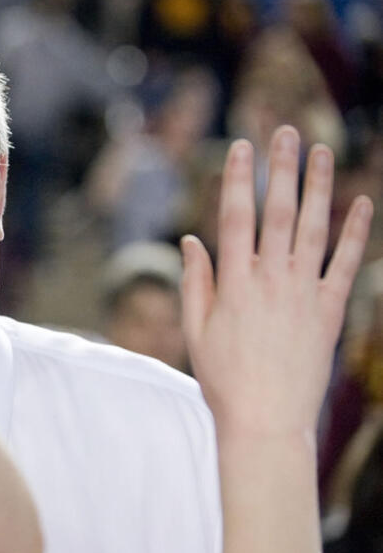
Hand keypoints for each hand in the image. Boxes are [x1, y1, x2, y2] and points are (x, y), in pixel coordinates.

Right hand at [181, 125, 372, 436]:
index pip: (235, 216)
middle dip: (281, 168)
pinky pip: (345, 263)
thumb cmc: (223, 379)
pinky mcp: (330, 310)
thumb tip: (191, 240)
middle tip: (285, 132)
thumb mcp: (196, 331)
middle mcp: (271, 279)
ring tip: (321, 151)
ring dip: (319, 186)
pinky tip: (362, 204)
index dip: (237, 178)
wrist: (266, 420)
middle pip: (278, 211)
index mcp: (234, 283)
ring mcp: (303, 292)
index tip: (241, 147)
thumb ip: (195, 282)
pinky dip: (355, 232)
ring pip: (315, 227)